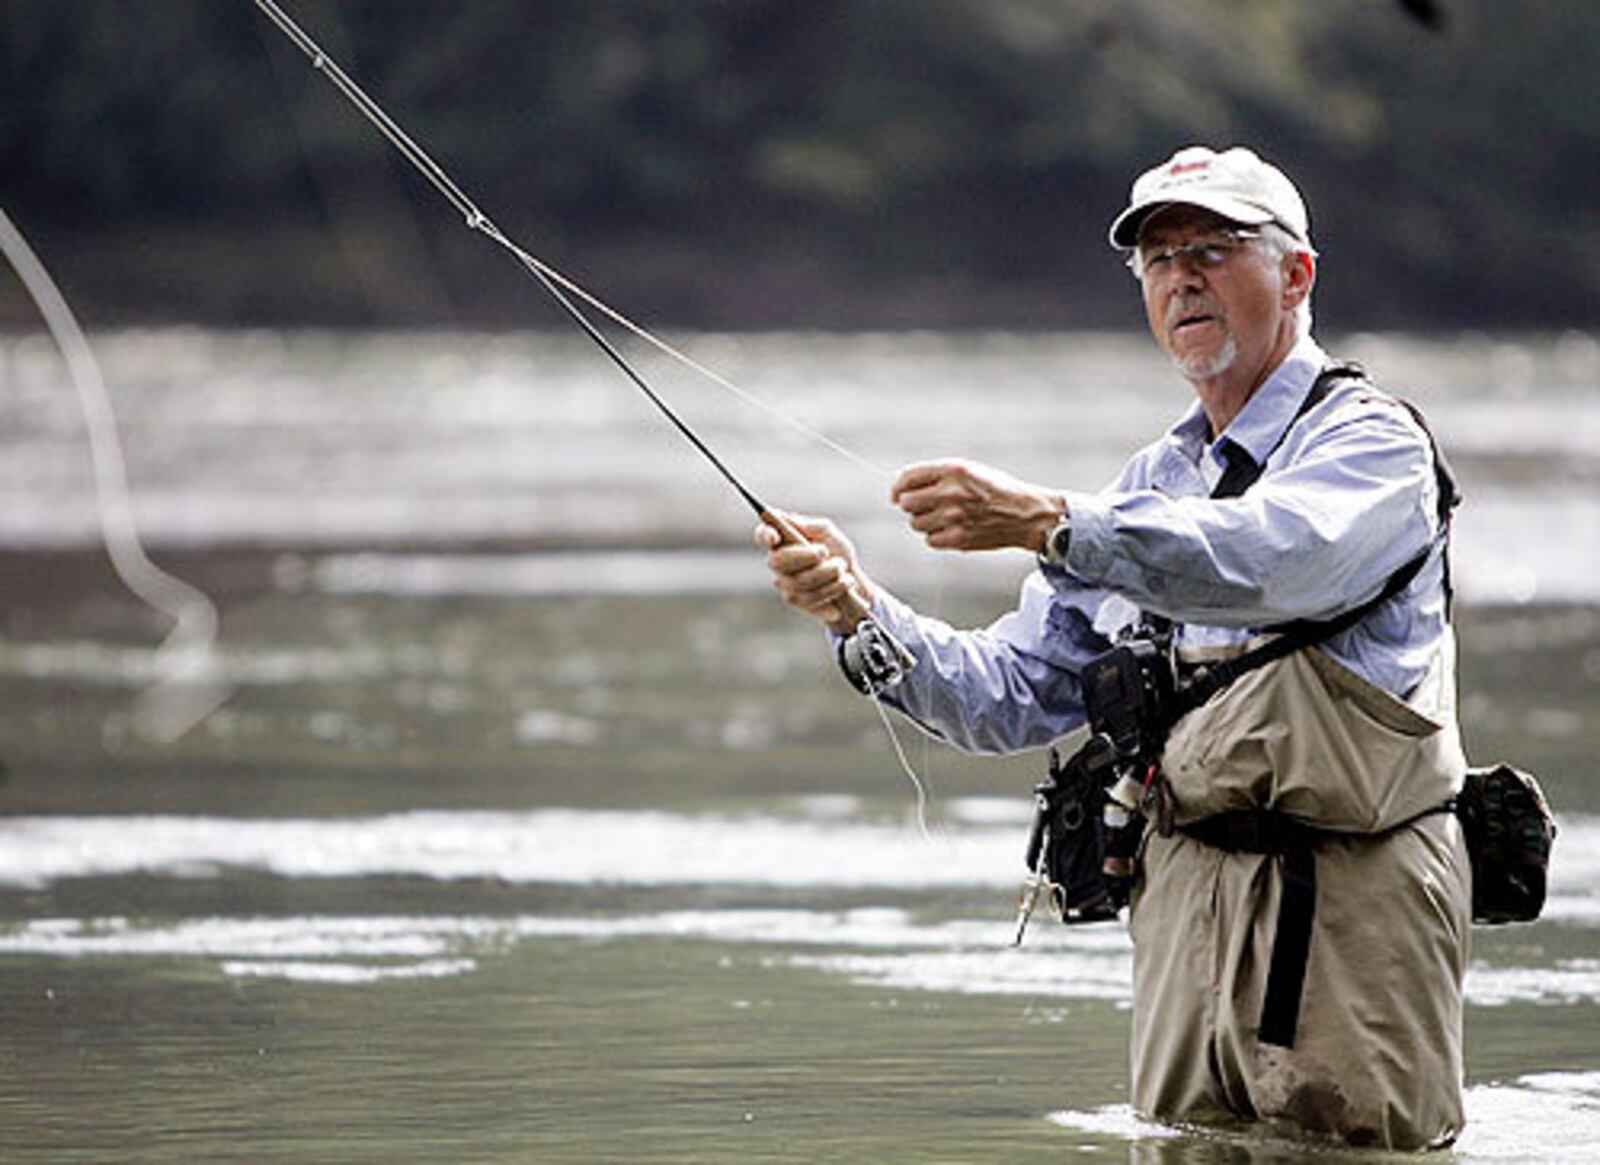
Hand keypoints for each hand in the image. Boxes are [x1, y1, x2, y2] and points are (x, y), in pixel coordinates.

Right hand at [753, 511, 874, 632]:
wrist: (850, 577)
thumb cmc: (835, 550)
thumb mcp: (829, 532)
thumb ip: (813, 525)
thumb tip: (795, 521)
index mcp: (782, 538)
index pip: (763, 534)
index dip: (764, 534)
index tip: (773, 535)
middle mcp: (777, 560)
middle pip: (777, 561)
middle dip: (803, 556)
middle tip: (824, 552)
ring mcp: (784, 582)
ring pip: (798, 581)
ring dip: (827, 573)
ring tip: (842, 566)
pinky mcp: (795, 599)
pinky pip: (810, 598)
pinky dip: (833, 588)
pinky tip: (844, 582)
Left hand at [891, 459, 1065, 552]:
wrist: (1026, 514)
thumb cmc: (996, 490)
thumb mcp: (969, 471)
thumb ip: (938, 476)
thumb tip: (901, 490)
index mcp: (953, 470)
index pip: (908, 477)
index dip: (897, 487)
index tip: (896, 495)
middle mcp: (951, 492)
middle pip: (906, 503)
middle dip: (911, 505)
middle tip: (926, 507)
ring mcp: (953, 517)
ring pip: (916, 524)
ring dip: (925, 522)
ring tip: (945, 518)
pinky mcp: (958, 538)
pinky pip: (930, 540)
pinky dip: (937, 537)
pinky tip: (953, 530)